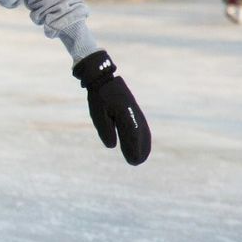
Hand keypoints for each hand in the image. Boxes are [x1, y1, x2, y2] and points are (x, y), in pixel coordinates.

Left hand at [72, 51, 149, 165]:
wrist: (104, 79)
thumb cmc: (99, 98)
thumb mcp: (98, 114)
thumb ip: (105, 130)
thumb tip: (112, 145)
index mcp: (124, 114)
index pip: (131, 135)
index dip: (133, 148)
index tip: (133, 160)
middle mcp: (133, 113)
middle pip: (139, 134)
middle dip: (139, 149)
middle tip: (136, 162)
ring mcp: (135, 111)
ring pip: (142, 130)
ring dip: (143, 143)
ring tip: (142, 157)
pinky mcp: (133, 110)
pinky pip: (141, 125)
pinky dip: (142, 135)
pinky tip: (142, 143)